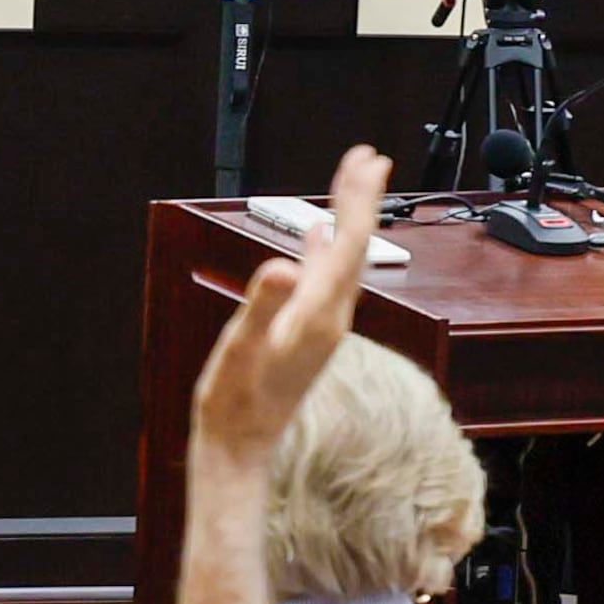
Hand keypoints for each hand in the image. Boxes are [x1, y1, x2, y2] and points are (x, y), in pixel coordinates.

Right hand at [192, 145, 388, 453]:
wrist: (240, 446)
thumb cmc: (234, 401)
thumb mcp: (240, 349)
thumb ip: (262, 306)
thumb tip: (284, 267)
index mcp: (316, 315)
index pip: (347, 244)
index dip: (357, 200)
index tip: (366, 162)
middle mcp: (330, 317)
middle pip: (355, 246)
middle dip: (361, 199)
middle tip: (369, 157)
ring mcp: (321, 325)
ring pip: (343, 259)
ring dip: (346, 218)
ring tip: (349, 185)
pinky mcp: (308, 331)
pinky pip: (324, 278)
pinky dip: (324, 249)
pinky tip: (317, 237)